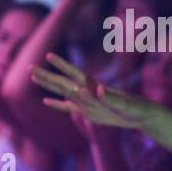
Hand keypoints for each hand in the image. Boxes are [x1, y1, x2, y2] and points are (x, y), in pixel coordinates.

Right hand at [33, 53, 151, 129]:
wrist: (141, 114)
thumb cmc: (135, 108)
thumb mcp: (124, 104)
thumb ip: (109, 97)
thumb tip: (96, 88)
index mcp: (94, 86)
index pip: (74, 73)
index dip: (61, 65)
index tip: (48, 56)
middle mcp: (86, 91)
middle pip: (62, 81)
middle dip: (46, 75)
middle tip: (30, 68)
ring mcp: (85, 101)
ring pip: (62, 91)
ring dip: (48, 85)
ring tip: (34, 77)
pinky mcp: (87, 111)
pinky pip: (68, 107)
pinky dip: (57, 104)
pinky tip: (46, 101)